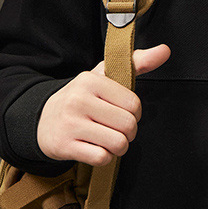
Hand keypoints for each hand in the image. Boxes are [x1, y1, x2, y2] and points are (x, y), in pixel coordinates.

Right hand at [37, 44, 170, 165]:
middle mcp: (78, 100)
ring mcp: (70, 123)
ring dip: (118, 147)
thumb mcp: (105, 76)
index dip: (134, 113)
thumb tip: (165, 50)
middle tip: (117, 129)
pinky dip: (104, 157)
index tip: (123, 113)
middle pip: (128, 125)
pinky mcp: (64, 145)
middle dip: (129, 132)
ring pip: (117, 143)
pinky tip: (94, 148)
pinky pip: (102, 158)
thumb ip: (136, 63)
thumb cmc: (82, 98)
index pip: (133, 104)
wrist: (42, 120)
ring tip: (107, 140)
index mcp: (91, 81)